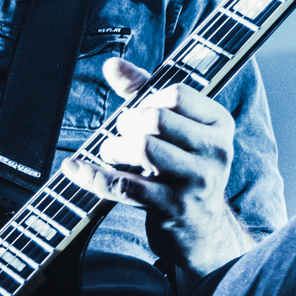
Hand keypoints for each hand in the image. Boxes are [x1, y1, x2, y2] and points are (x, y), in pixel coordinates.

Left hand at [61, 56, 254, 273]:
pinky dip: (94, 176)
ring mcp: (197, 182)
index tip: (141, 113)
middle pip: (156, 118)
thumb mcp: (174, 128)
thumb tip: (112, 64)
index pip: (177, 93)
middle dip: (127, 123)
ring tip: (111, 153)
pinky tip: (76, 169)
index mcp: (219, 124)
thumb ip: (143, 91)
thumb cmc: (181, 168)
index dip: (148, 98)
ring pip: (143, 147)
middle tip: (121, 135)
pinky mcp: (174, 209)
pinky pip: (126, 186)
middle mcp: (215, 151)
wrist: (202, 231)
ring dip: (114, 148)